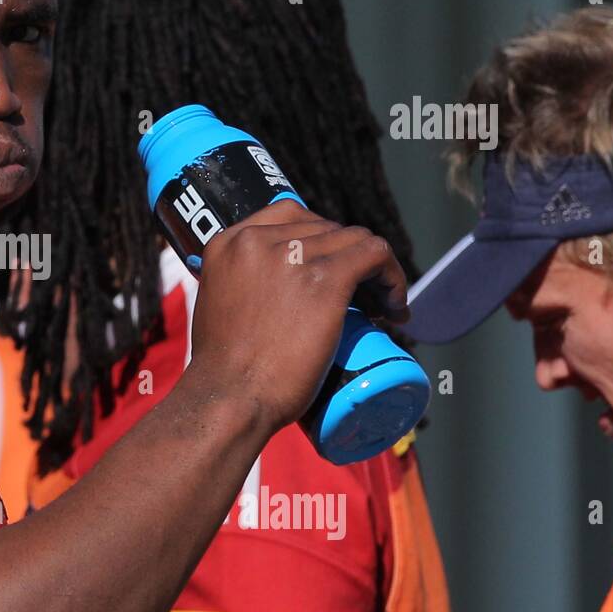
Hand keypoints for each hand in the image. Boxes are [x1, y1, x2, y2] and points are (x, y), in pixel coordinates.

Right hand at [186, 200, 408, 430]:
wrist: (230, 396)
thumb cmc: (221, 370)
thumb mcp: (216, 304)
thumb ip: (235, 283)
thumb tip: (262, 289)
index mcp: (229, 242)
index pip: (289, 215)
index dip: (318, 239)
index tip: (329, 267)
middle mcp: (258, 240)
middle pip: (325, 228)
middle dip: (346, 258)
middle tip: (359, 296)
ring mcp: (293, 256)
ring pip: (354, 240)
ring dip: (374, 270)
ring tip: (380, 307)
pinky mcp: (325, 279)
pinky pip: (375, 254)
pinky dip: (393, 276)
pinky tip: (396, 306)